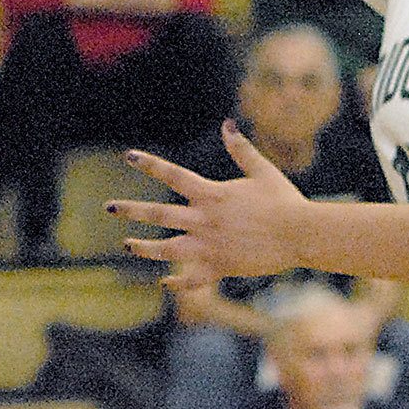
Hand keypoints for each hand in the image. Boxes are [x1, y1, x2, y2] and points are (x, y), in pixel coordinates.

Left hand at [107, 122, 309, 283]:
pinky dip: (177, 282)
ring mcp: (209, 246)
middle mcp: (205, 220)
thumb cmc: (284, 200)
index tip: (128, 156)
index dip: (150, 165)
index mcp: (212, 195)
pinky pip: (192, 278)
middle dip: (131, 210)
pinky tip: (165, 282)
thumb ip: (241, 150)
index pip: (174, 176)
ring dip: (144, 247)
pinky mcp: (219, 267)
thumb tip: (227, 125)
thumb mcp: (263, 171)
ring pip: (167, 249)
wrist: (300, 234)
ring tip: (127, 245)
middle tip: (108, 207)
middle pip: (159, 214)